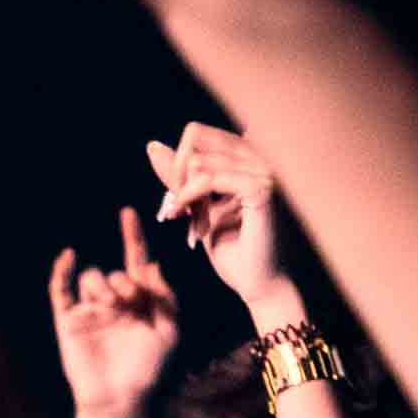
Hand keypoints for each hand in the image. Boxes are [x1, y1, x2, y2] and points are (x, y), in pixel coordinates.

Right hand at [48, 206, 182, 417]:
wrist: (119, 398)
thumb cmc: (147, 370)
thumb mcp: (169, 331)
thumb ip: (165, 297)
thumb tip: (153, 264)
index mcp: (139, 303)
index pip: (135, 262)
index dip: (132, 237)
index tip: (127, 213)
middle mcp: (114, 303)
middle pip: (114, 273)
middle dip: (123, 284)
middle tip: (128, 302)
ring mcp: (90, 311)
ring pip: (91, 278)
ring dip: (102, 287)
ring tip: (109, 307)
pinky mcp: (69, 320)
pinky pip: (60, 289)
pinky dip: (62, 271)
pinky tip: (68, 257)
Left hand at [147, 120, 304, 332]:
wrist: (259, 284)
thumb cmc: (232, 249)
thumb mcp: (196, 206)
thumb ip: (179, 176)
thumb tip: (152, 146)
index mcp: (249, 155)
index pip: (197, 133)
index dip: (177, 162)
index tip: (176, 198)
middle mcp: (260, 156)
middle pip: (195, 135)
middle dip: (177, 175)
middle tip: (178, 210)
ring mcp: (264, 170)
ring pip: (198, 160)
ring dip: (184, 195)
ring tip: (190, 223)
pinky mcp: (262, 189)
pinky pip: (209, 178)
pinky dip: (190, 198)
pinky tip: (188, 221)